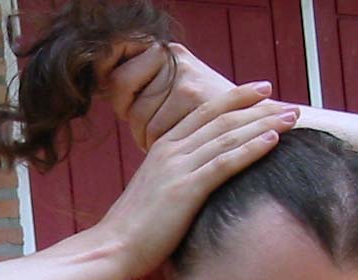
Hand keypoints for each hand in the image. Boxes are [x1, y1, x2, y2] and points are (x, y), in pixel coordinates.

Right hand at [95, 82, 297, 278]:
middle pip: (221, 119)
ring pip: (227, 136)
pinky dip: (250, 149)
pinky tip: (273, 141)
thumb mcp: (152, 192)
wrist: (111, 248)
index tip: (263, 92)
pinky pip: (224, 163)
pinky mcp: (185, 190)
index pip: (204, 113)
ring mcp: (177, 169)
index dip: (236, 99)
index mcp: (162, 149)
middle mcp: (171, 152)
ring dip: (264, 124)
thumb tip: (194, 178)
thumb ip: (173, 177)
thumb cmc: (132, 229)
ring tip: (292, 117)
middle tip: (289, 104)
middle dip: (259, 108)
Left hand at [104, 42, 237, 151]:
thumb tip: (102, 85)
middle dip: (134, 124)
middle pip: (123, 98)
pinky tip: (179, 148)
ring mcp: (183, 75)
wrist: (255, 123)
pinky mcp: (193, 95)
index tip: (134, 114)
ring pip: (139, 118)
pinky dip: (162, 146)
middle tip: (152, 134)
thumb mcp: (174, 92)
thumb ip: (145, 88)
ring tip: (170, 142)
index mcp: (165, 53)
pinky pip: (156, 131)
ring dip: (147, 139)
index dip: (120, 101)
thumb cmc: (203, 118)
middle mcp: (173, 58)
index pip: (116, 77)